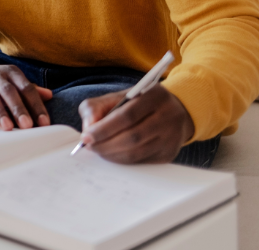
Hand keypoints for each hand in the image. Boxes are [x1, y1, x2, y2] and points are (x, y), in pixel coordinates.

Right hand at [0, 64, 52, 130]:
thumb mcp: (11, 81)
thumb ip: (29, 89)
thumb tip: (49, 95)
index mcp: (11, 73)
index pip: (27, 88)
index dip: (36, 105)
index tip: (44, 122)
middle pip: (9, 91)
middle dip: (19, 109)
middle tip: (27, 125)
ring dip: (0, 112)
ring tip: (7, 127)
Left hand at [78, 84, 194, 163]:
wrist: (172, 111)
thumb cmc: (137, 103)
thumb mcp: (117, 97)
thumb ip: (96, 107)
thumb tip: (88, 128)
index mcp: (154, 96)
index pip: (127, 116)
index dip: (104, 129)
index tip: (86, 136)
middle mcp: (168, 116)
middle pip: (133, 137)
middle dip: (106, 144)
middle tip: (90, 146)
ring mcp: (172, 137)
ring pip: (137, 152)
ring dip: (112, 154)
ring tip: (98, 150)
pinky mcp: (169, 153)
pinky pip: (141, 161)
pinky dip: (123, 160)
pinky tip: (112, 154)